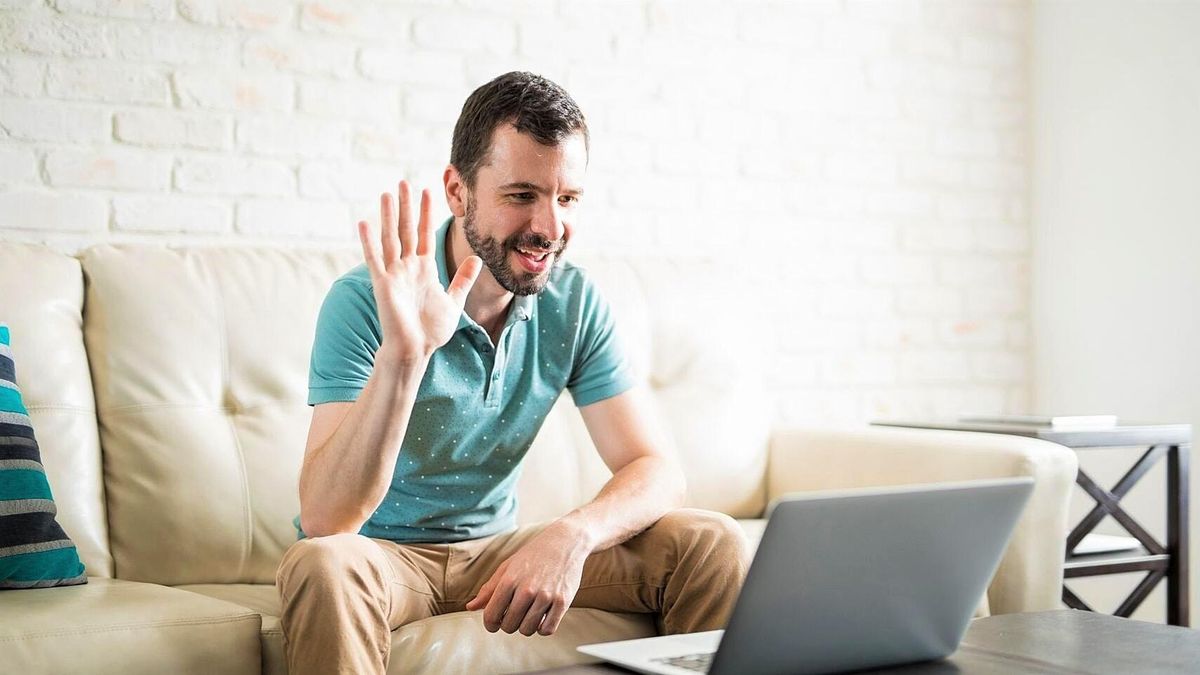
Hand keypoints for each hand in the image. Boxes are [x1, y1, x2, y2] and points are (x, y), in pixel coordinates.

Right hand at [357, 180, 482, 362]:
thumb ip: (463, 279)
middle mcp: (407, 267)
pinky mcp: (383, 285)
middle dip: (406, 206)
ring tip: (386, 194)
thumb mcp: (454, 300)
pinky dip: (368, 241)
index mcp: (424, 269)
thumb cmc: (431, 330)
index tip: (426, 191)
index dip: (426, 213)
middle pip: (406, 230)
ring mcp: (394, 274)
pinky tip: (364, 223)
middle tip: (403, 181)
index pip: (425, 234)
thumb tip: (475, 260)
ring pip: (390, 239)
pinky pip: (375, 259)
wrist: (416, 350)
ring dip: (388, 216)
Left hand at [465, 522, 591, 635]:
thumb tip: (470, 607)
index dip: (490, 624)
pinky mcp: (563, 601)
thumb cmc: (533, 555)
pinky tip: (542, 617)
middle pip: (509, 626)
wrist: (565, 542)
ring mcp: (546, 596)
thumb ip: (489, 589)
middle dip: (509, 624)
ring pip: (527, 630)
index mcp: (509, 580)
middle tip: (515, 614)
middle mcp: (527, 589)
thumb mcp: (508, 567)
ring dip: (526, 627)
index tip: (495, 623)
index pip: (491, 616)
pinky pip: (547, 630)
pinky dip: (543, 629)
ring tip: (529, 614)